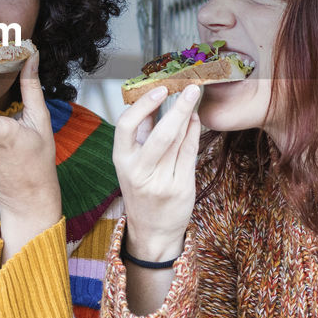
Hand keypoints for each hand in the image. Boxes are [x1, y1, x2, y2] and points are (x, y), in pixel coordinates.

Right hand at [113, 84, 202, 261]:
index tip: (160, 89)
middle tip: (191, 87)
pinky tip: (195, 119)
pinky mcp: (182, 188)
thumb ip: (141, 134)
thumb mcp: (131, 163)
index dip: (143, 105)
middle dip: (179, 107)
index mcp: (122, 161)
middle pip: (162, 134)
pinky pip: (190, 153)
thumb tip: (153, 99)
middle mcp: (140, 172)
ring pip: (180, 141)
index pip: (126, 126)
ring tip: (194, 98)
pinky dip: (194, 132)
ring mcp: (162, 182)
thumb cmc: (141, 191)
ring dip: (189, 115)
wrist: (153, 230)